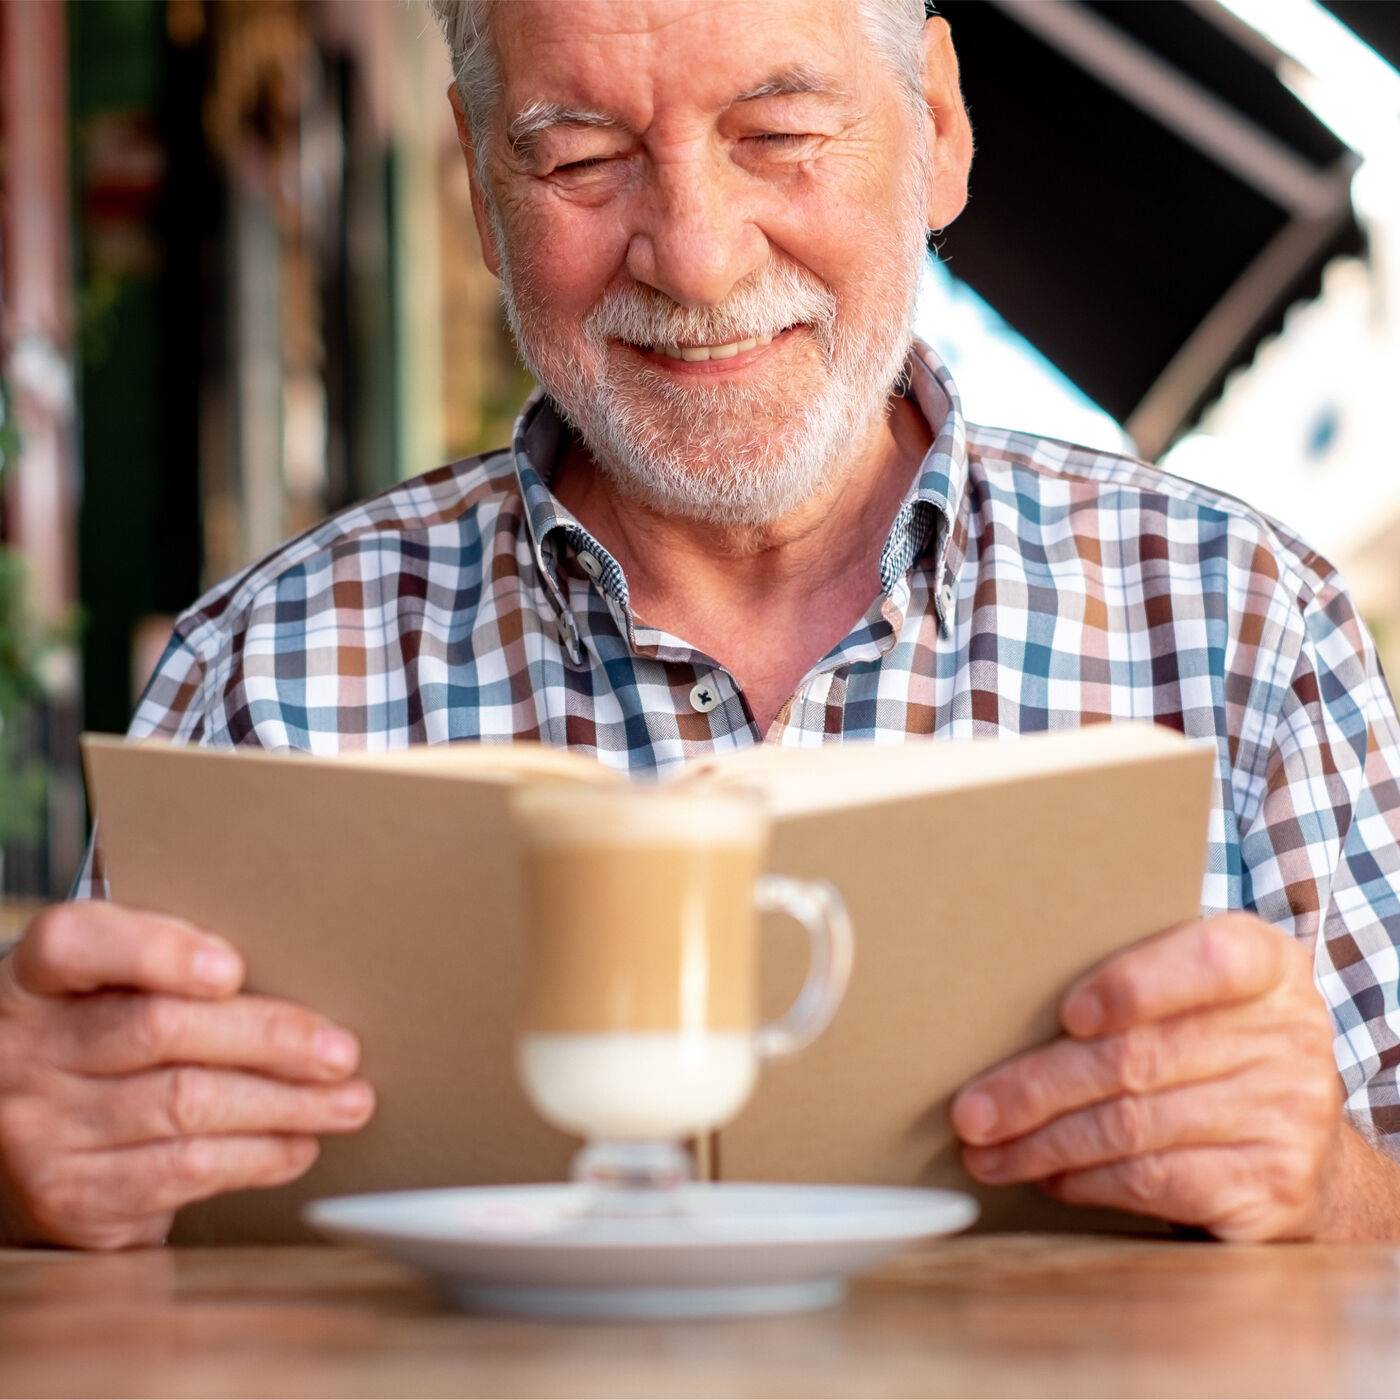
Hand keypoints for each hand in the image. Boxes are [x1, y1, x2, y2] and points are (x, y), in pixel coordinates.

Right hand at [0, 901, 374, 1249]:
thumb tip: (299, 971)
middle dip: (268, 1039)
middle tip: (340, 1049)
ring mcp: (41, 1128)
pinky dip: (256, 1156)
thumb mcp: (112, 989)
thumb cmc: (99, 1040)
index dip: (156, 952)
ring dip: (285, 1104)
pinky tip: (298, 1144)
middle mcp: (25, 1051)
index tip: (232, 967)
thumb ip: (174, 967)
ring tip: (347, 1100)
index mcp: (35, 978)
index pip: (77, 944)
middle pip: (160, 1030)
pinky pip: (183, 1171)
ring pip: (186, 1106)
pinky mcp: (73, 1197)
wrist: (21, 1143)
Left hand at [950, 913, 1346, 1240]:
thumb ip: (1131, 983)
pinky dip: (1087, 1181)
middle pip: (1140, 1058)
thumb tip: (997, 1004)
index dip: (1136, 985)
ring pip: (1133, 1126)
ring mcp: (1290, 1113)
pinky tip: (1048, 1177)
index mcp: (1266, 963)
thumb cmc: (1213, 1047)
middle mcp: (1290, 1034)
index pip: (1211, 960)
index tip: (1069, 1014)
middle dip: (1038, 1088)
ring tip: (987, 1151)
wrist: (1304, 1147)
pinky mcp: (1274, 1186)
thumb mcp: (1194, 996)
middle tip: (972, 1112)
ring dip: (1044, 1144)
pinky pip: (1156, 1181)